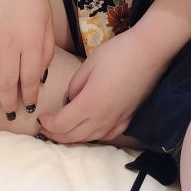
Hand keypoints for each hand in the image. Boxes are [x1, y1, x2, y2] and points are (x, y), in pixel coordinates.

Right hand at [0, 0, 53, 117]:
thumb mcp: (47, 22)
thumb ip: (46, 50)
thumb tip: (40, 76)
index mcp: (31, 42)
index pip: (29, 79)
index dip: (28, 97)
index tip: (28, 107)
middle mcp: (9, 45)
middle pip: (7, 83)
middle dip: (8, 102)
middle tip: (9, 113)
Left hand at [38, 28, 166, 143]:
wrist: (150, 51)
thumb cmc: (118, 52)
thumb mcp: (89, 64)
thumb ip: (75, 85)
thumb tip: (71, 100)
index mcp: (88, 104)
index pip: (61, 124)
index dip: (48, 124)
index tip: (41, 119)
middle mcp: (101, 119)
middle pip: (73, 136)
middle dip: (56, 135)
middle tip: (46, 129)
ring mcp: (116, 121)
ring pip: (89, 138)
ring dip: (73, 138)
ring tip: (64, 132)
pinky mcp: (128, 118)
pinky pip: (106, 135)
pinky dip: (94, 136)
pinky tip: (91, 130)